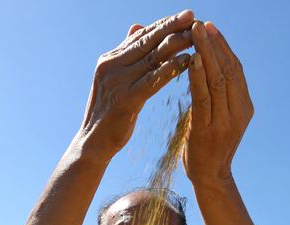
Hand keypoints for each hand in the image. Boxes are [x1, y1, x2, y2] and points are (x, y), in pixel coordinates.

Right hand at [80, 10, 194, 157]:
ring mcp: (118, 82)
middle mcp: (112, 66)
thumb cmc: (109, 114)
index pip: (141, 36)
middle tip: (194, 16)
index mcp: (110, 59)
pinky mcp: (126, 100)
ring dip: (176, 45)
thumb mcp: (115, 80)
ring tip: (196, 37)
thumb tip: (137, 27)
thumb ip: (126, 54)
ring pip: (152, 58)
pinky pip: (153, 80)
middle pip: (148, 41)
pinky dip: (171, 69)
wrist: (93, 143)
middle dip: (172, 27)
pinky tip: (187, 62)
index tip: (186, 15)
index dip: (164, 24)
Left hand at [184, 21, 252, 185]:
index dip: (224, 46)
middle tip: (201, 23)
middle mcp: (239, 112)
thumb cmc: (209, 145)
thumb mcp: (219, 117)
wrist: (209, 178)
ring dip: (206, 54)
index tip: (210, 26)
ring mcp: (226, 122)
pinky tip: (191, 60)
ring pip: (218, 80)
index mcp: (244, 107)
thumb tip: (207, 65)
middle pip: (229, 70)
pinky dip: (198, 77)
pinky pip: (204, 98)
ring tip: (194, 34)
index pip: (236, 69)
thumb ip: (217, 95)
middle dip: (215, 44)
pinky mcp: (209, 130)